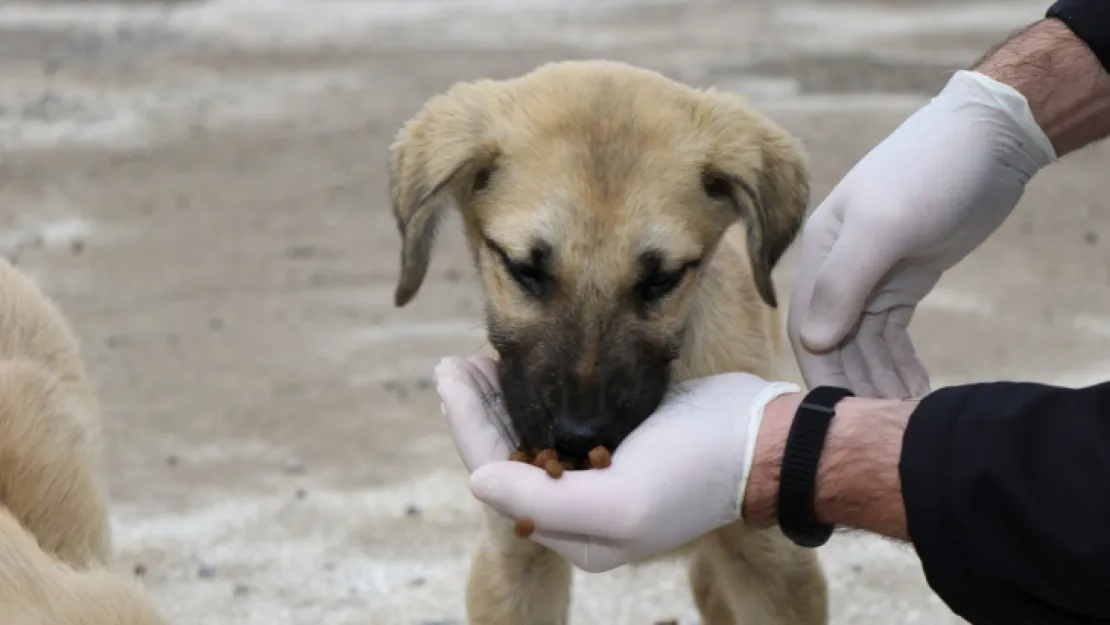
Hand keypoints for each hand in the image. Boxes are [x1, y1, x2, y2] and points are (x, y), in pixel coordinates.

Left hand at [435, 354, 799, 572]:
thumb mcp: (621, 499)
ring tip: (473, 362)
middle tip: (453, 364)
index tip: (447, 376)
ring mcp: (597, 476)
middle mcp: (580, 510)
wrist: (762, 441)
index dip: (468, 425)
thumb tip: (477, 483)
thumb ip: (545, 501)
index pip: (498, 476)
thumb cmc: (696, 468)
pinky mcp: (616, 445)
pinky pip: (557, 423)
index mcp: (575, 532)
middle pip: (508, 457)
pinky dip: (533, 397)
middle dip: (477, 410)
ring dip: (500, 401)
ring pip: (529, 438)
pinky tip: (519, 372)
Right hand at [788, 69, 1056, 397]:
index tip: (843, 413)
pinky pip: (890, 335)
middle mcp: (838, 269)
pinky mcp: (901, 282)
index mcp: (821, 253)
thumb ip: (844, 283)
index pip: (807, 326)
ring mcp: (870, 276)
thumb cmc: (929, 173)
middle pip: (834, 341)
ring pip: (863, 344)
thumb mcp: (884, 225)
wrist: (987, 141)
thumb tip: (811, 342)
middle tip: (880, 424)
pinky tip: (914, 389)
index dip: (822, 372)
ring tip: (903, 415)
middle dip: (854, 383)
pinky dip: (899, 363)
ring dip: (879, 380)